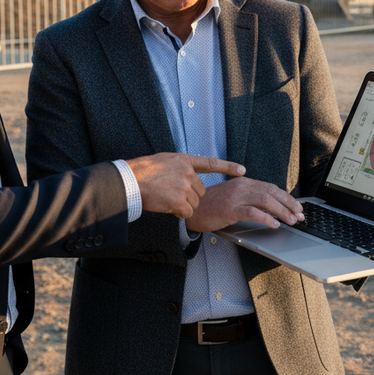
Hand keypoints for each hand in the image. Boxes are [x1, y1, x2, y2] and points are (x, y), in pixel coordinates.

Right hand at [127, 154, 245, 218]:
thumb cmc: (143, 171)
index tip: (242, 170)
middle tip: (172, 194)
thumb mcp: (165, 161)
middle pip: (201, 191)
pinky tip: (167, 206)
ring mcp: (184, 186)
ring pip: (194, 203)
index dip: (228, 167)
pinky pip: (187, 212)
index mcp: (185, 161)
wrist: (132, 180)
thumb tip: (187, 175)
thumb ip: (179, 168)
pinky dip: (178, 213)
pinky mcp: (180, 201)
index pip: (211, 163)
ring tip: (166, 198)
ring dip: (183, 205)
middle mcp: (188, 172)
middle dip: (190, 196)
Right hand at [185, 177, 303, 232]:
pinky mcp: (230, 209)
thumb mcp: (232, 196)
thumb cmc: (211, 205)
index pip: (270, 187)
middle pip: (271, 192)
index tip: (297, 206)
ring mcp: (236, 197)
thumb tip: (271, 206)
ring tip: (291, 220)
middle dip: (289, 204)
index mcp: (243, 182)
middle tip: (300, 214)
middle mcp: (241, 186)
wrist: (192, 209)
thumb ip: (248, 197)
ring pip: (265, 201)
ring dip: (282, 211)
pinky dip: (266, 218)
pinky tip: (274, 224)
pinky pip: (252, 212)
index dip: (286, 197)